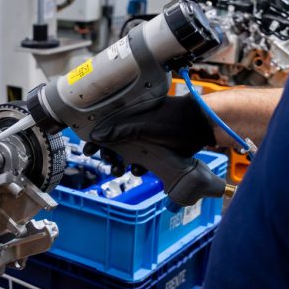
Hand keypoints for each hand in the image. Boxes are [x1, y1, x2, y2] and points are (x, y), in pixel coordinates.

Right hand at [82, 95, 215, 175]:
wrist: (200, 125)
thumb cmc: (172, 118)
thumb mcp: (143, 124)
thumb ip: (119, 130)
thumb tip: (95, 137)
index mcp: (129, 117)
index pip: (105, 128)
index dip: (95, 140)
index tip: (88, 150)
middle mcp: (134, 129)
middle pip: (113, 145)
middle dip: (108, 156)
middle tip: (109, 163)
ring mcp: (145, 141)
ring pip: (126, 156)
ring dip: (120, 165)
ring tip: (121, 171)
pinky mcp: (156, 152)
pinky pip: (142, 163)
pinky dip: (139, 168)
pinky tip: (141, 171)